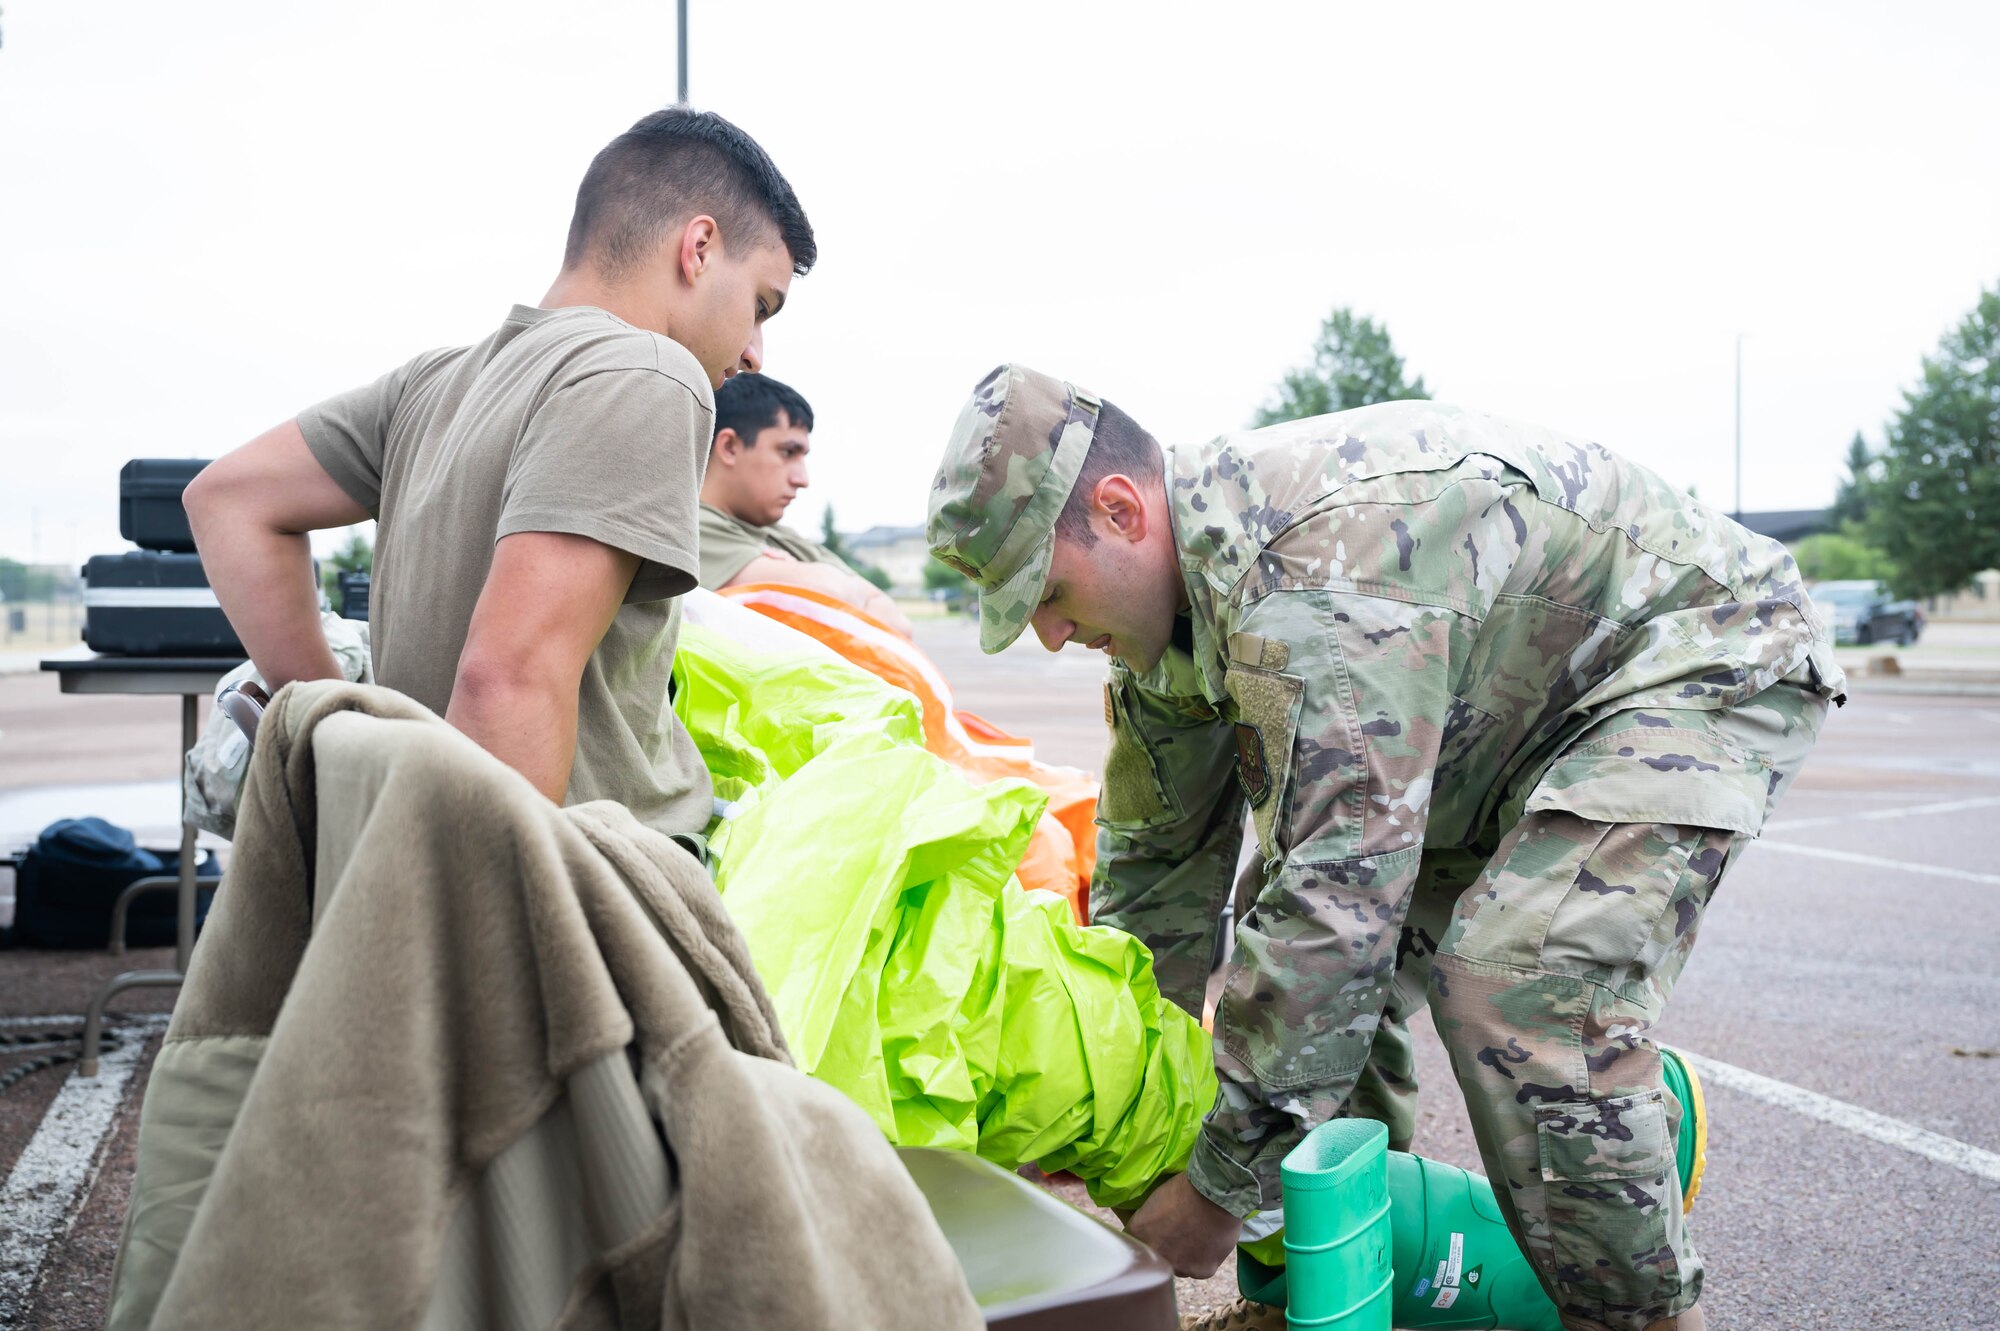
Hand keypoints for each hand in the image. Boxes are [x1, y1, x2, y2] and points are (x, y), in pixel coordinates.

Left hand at [1123, 1172, 1240, 1277]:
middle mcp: (1155, 1254)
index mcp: (1138, 1234)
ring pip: (1180, 1265)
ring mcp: (1178, 1266)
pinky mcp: (1200, 1272)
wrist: (1216, 1195)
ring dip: (1185, 1256)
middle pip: (1158, 1259)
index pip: (1136, 1243)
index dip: (1148, 1238)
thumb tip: (1154, 1229)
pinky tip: (1210, 1241)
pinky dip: (1204, 1258)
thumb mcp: (1156, 1200)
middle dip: (1166, 1250)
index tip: (1157, 1232)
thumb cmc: (1185, 1188)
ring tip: (1198, 1236)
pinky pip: (1199, 1267)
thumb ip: (1150, 1221)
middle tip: (1179, 1235)